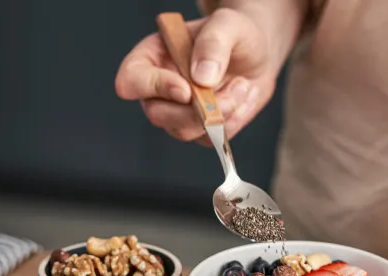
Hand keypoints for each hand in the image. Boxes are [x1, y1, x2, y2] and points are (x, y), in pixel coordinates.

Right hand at [114, 8, 273, 145]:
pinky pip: (209, 138)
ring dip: (220, 114)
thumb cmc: (234, 33)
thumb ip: (213, 44)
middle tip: (230, 92)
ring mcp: (177, 112)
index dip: (154, 88)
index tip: (186, 90)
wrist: (256, 53)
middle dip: (196, 111)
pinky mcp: (199, 129)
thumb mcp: (228, 24)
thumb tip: (201, 78)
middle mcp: (158, 89)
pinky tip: (242, 97)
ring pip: (184, 131)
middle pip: (158, 114)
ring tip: (242, 85)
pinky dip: (232, 121)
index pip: (131, 80)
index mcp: (152, 58)